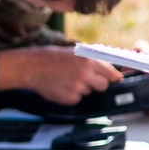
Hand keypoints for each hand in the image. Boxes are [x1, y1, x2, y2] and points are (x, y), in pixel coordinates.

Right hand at [0, 45, 121, 105]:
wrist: (31, 67)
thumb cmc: (51, 57)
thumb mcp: (74, 51)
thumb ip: (92, 58)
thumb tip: (108, 67)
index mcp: (88, 60)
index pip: (110, 72)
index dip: (114, 77)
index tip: (117, 80)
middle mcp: (85, 74)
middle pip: (103, 85)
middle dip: (98, 83)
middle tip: (86, 79)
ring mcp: (78, 87)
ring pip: (89, 92)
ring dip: (82, 88)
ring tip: (67, 79)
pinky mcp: (70, 98)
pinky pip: (77, 98)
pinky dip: (72, 94)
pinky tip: (61, 86)